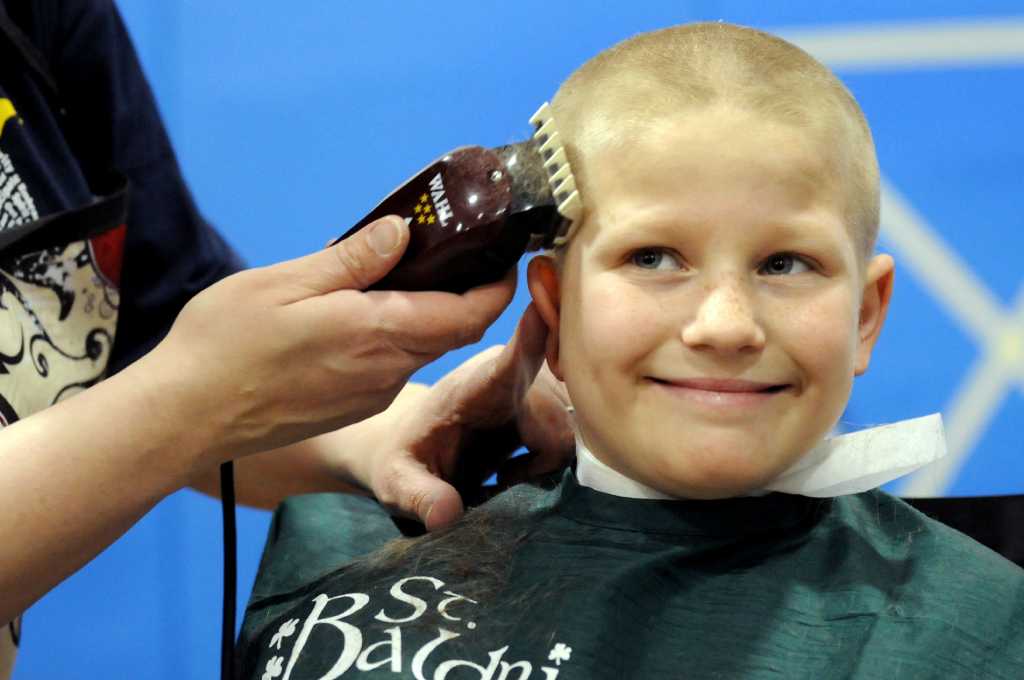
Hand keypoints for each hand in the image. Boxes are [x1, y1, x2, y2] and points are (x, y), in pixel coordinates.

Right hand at [141, 215, 514, 462]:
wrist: (187, 416)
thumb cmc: (225, 343)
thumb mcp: (285, 283)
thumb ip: (353, 260)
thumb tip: (404, 232)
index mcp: (376, 333)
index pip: (467, 314)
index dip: (497, 288)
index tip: (505, 258)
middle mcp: (386, 371)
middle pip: (451, 332)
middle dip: (465, 296)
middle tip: (452, 252)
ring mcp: (370, 394)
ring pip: (421, 349)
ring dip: (427, 316)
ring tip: (400, 275)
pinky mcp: (351, 408)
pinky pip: (393, 367)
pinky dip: (397, 338)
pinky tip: (363, 316)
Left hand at [344, 303, 574, 529]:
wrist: (412, 449)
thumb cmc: (402, 459)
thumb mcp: (396, 481)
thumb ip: (418, 495)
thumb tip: (447, 515)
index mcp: (475, 385)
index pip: (514, 359)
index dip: (537, 338)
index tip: (550, 309)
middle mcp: (513, 375)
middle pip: (560, 417)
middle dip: (545, 456)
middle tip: (505, 480)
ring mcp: (535, 386)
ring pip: (572, 429)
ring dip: (548, 461)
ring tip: (507, 475)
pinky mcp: (549, 402)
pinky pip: (576, 433)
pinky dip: (554, 460)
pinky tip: (520, 469)